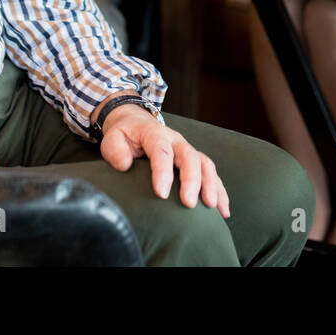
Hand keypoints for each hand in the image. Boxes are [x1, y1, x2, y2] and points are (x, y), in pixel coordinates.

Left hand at [99, 105, 229, 216]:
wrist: (136, 123)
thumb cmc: (125, 135)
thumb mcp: (113, 138)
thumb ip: (115, 150)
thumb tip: (125, 165)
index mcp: (155, 134)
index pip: (161, 151)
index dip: (163, 172)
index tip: (162, 194)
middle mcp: (175, 140)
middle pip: (189, 157)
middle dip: (192, 180)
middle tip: (189, 203)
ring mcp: (187, 150)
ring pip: (205, 164)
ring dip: (211, 185)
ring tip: (212, 207)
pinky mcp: (195, 160)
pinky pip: (211, 174)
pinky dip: (220, 191)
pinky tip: (223, 210)